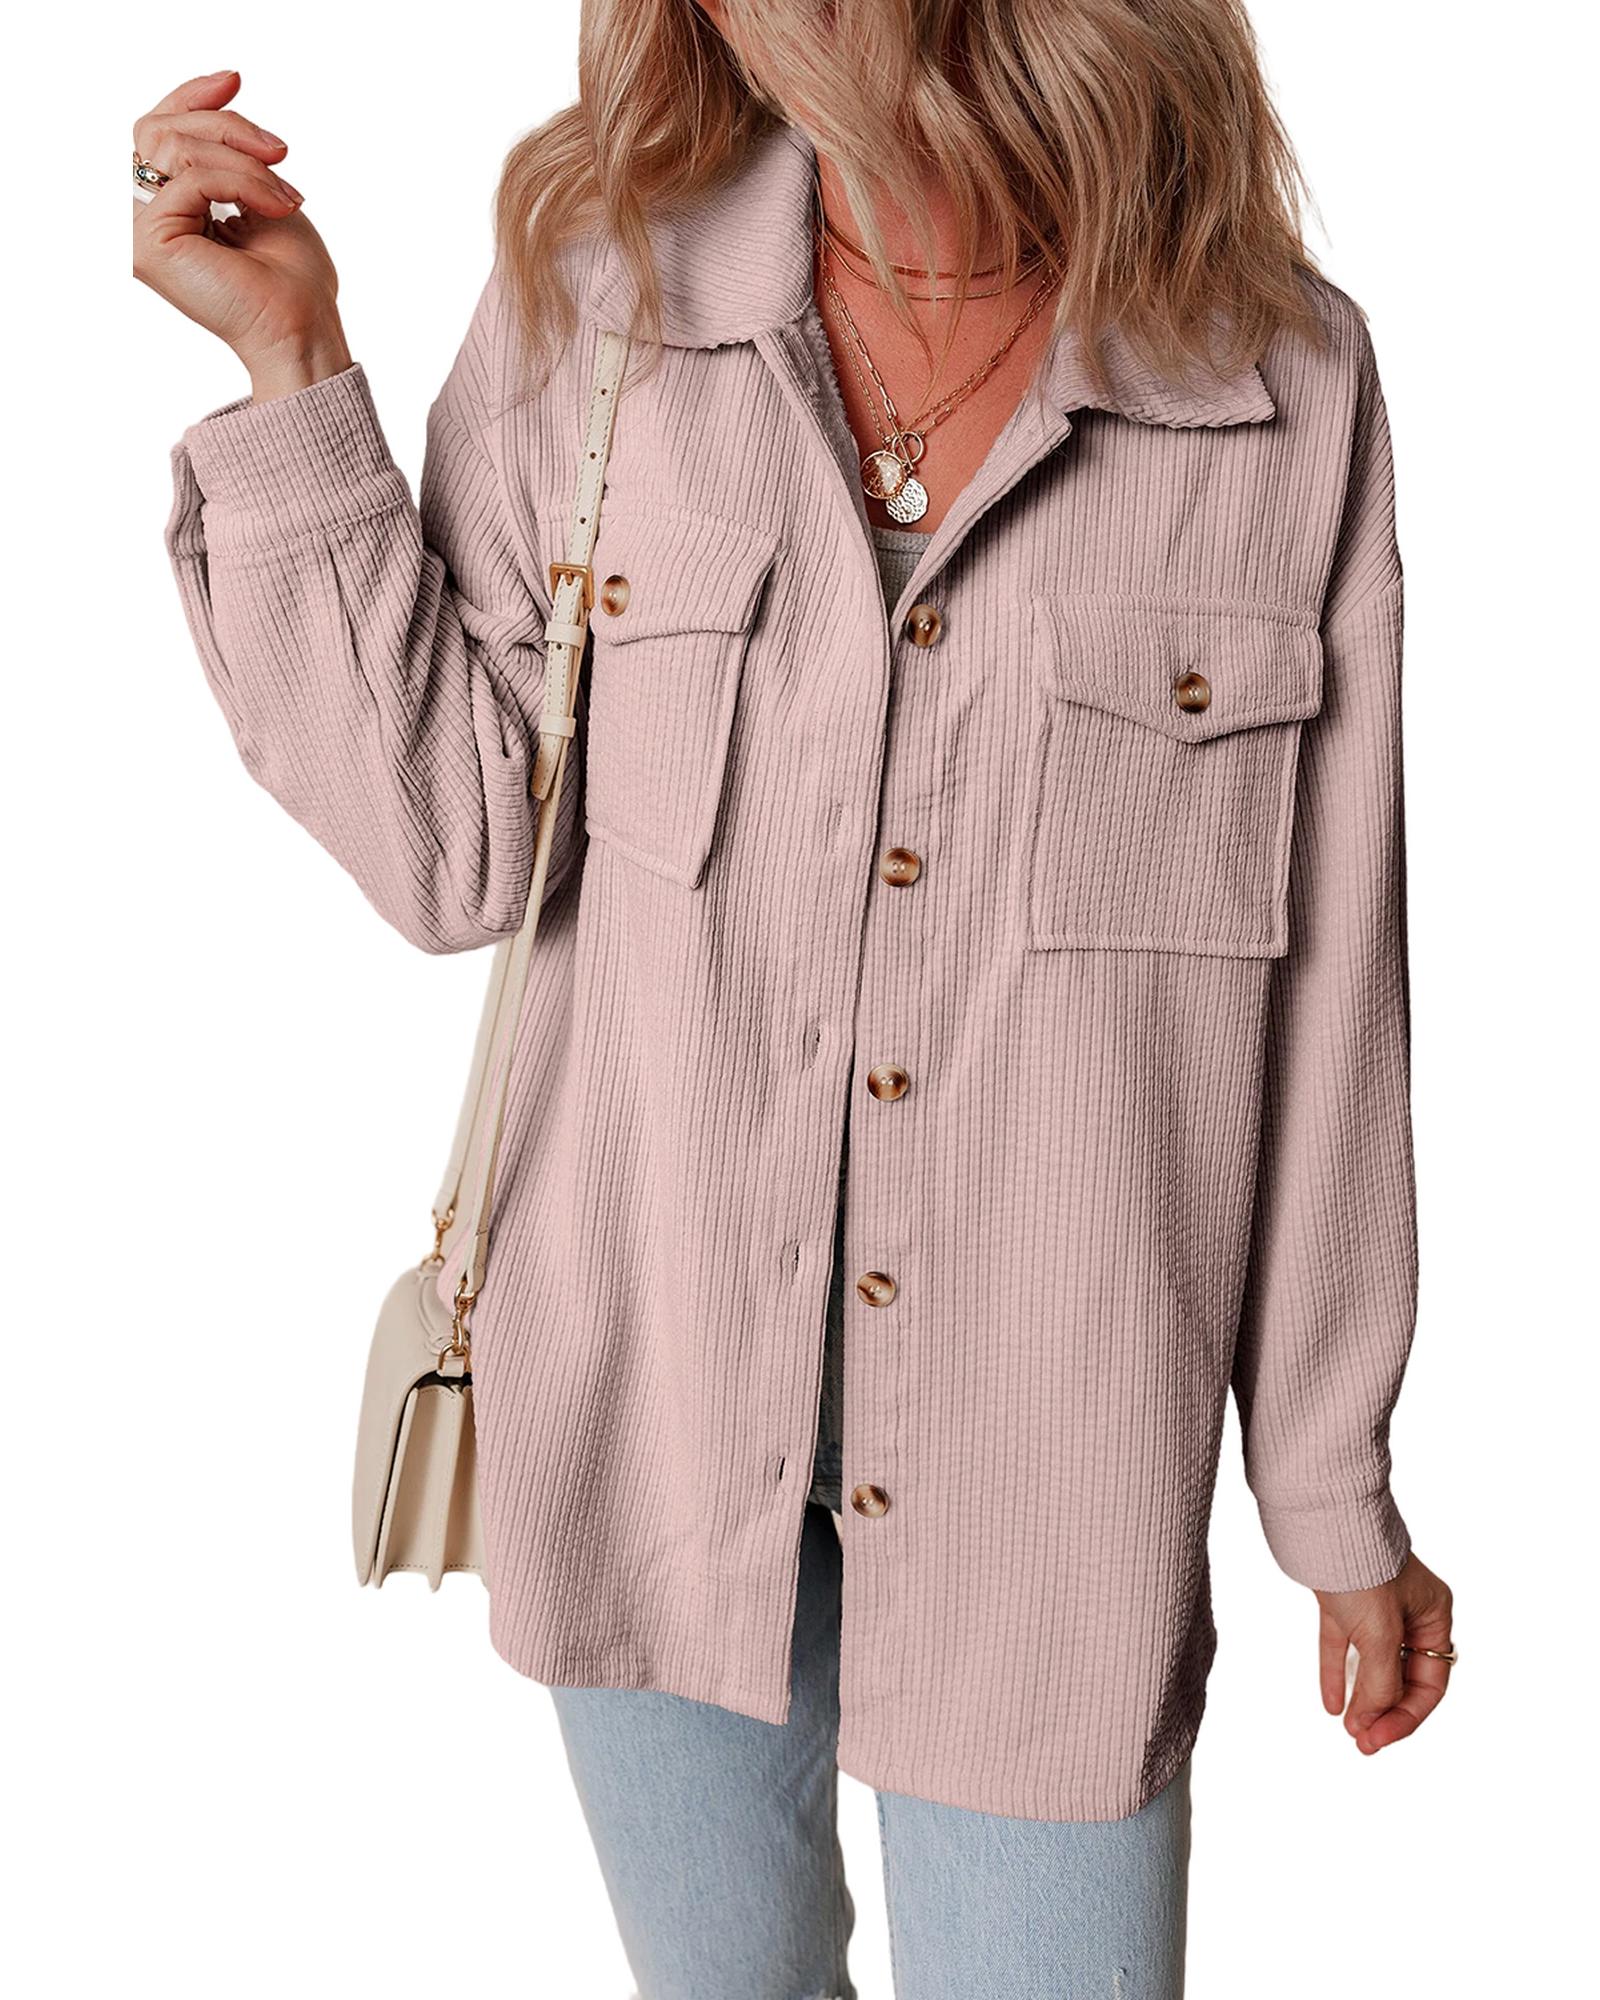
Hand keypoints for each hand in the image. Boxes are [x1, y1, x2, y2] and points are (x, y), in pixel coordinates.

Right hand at [132, 70, 351, 400]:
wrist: (305, 329)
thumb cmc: (293, 277)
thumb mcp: (262, 192)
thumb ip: (229, 152)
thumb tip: (218, 96)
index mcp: (170, 208)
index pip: (159, 133)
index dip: (191, 98)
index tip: (234, 81)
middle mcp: (147, 219)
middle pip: (160, 129)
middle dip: (225, 125)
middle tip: (279, 152)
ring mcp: (144, 233)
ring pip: (173, 146)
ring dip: (242, 160)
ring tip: (286, 194)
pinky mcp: (151, 245)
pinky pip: (192, 178)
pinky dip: (242, 183)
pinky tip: (277, 207)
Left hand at [1316, 1551, 1454, 1754]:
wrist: (1320, 1518)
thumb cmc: (1362, 1564)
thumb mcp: (1379, 1633)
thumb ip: (1379, 1682)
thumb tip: (1369, 1721)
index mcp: (1434, 1614)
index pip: (1430, 1682)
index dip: (1406, 1716)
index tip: (1379, 1737)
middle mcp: (1410, 1610)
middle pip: (1403, 1676)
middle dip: (1384, 1711)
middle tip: (1363, 1742)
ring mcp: (1374, 1605)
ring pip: (1373, 1663)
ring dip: (1362, 1697)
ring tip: (1349, 1729)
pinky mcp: (1342, 1599)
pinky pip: (1343, 1645)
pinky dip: (1337, 1671)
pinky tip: (1331, 1703)